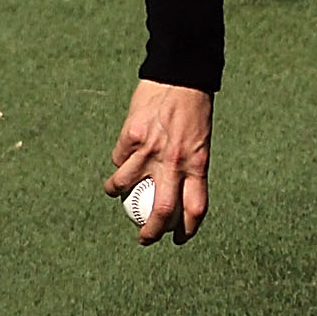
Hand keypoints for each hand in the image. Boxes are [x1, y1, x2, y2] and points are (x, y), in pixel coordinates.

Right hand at [105, 80, 212, 244]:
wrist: (180, 76)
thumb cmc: (193, 110)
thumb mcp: (200, 142)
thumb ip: (188, 168)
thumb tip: (173, 195)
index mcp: (198, 164)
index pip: (195, 208)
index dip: (187, 230)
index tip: (177, 240)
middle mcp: (175, 161)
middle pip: (161, 210)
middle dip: (150, 232)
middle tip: (144, 238)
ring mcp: (150, 150)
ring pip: (125, 186)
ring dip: (117, 194)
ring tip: (116, 193)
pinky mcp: (131, 136)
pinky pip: (118, 159)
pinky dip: (118, 163)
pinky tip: (120, 159)